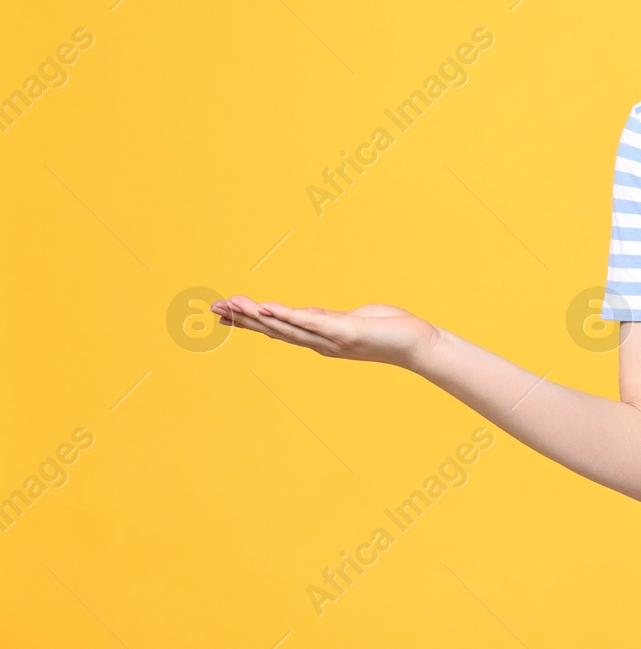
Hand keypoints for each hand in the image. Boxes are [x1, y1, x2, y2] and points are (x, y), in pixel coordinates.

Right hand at [213, 295, 439, 369]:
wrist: (417, 344)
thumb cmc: (389, 329)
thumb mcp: (350, 320)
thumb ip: (326, 318)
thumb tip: (307, 314)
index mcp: (319, 338)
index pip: (278, 328)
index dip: (250, 321)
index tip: (224, 312)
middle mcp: (320, 343)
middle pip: (274, 329)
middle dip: (244, 318)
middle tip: (214, 307)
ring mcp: (330, 340)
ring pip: (286, 327)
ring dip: (258, 316)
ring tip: (232, 304)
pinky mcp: (345, 332)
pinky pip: (311, 323)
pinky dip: (288, 316)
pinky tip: (268, 308)